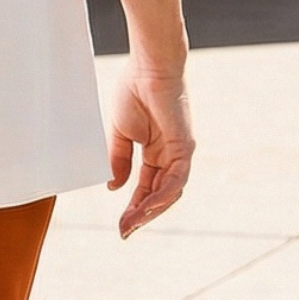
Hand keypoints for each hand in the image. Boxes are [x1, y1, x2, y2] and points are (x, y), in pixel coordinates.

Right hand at [107, 66, 193, 238]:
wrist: (149, 68)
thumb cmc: (135, 91)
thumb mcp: (120, 133)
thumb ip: (119, 160)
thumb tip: (114, 186)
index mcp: (156, 152)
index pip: (146, 188)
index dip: (133, 207)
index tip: (121, 225)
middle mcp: (170, 156)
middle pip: (159, 195)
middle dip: (142, 215)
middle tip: (125, 231)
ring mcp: (179, 153)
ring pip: (169, 192)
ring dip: (150, 210)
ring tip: (131, 223)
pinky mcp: (184, 147)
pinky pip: (176, 178)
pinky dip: (162, 194)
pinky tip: (147, 206)